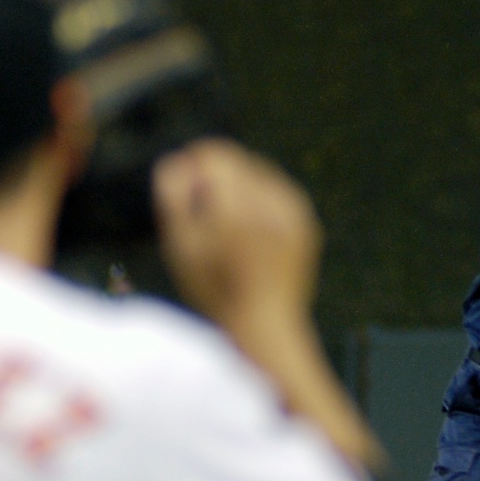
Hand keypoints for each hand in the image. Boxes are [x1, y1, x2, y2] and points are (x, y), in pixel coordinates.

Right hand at [153, 138, 384, 470]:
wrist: (264, 325)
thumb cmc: (213, 289)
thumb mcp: (180, 244)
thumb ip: (173, 193)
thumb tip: (180, 159)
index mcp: (235, 208)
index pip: (213, 155)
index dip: (193, 168)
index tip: (187, 193)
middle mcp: (269, 204)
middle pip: (236, 161)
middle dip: (217, 181)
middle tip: (208, 221)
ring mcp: (293, 211)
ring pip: (258, 174)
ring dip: (240, 191)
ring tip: (231, 233)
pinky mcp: (306, 220)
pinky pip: (277, 193)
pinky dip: (262, 205)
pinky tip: (253, 237)